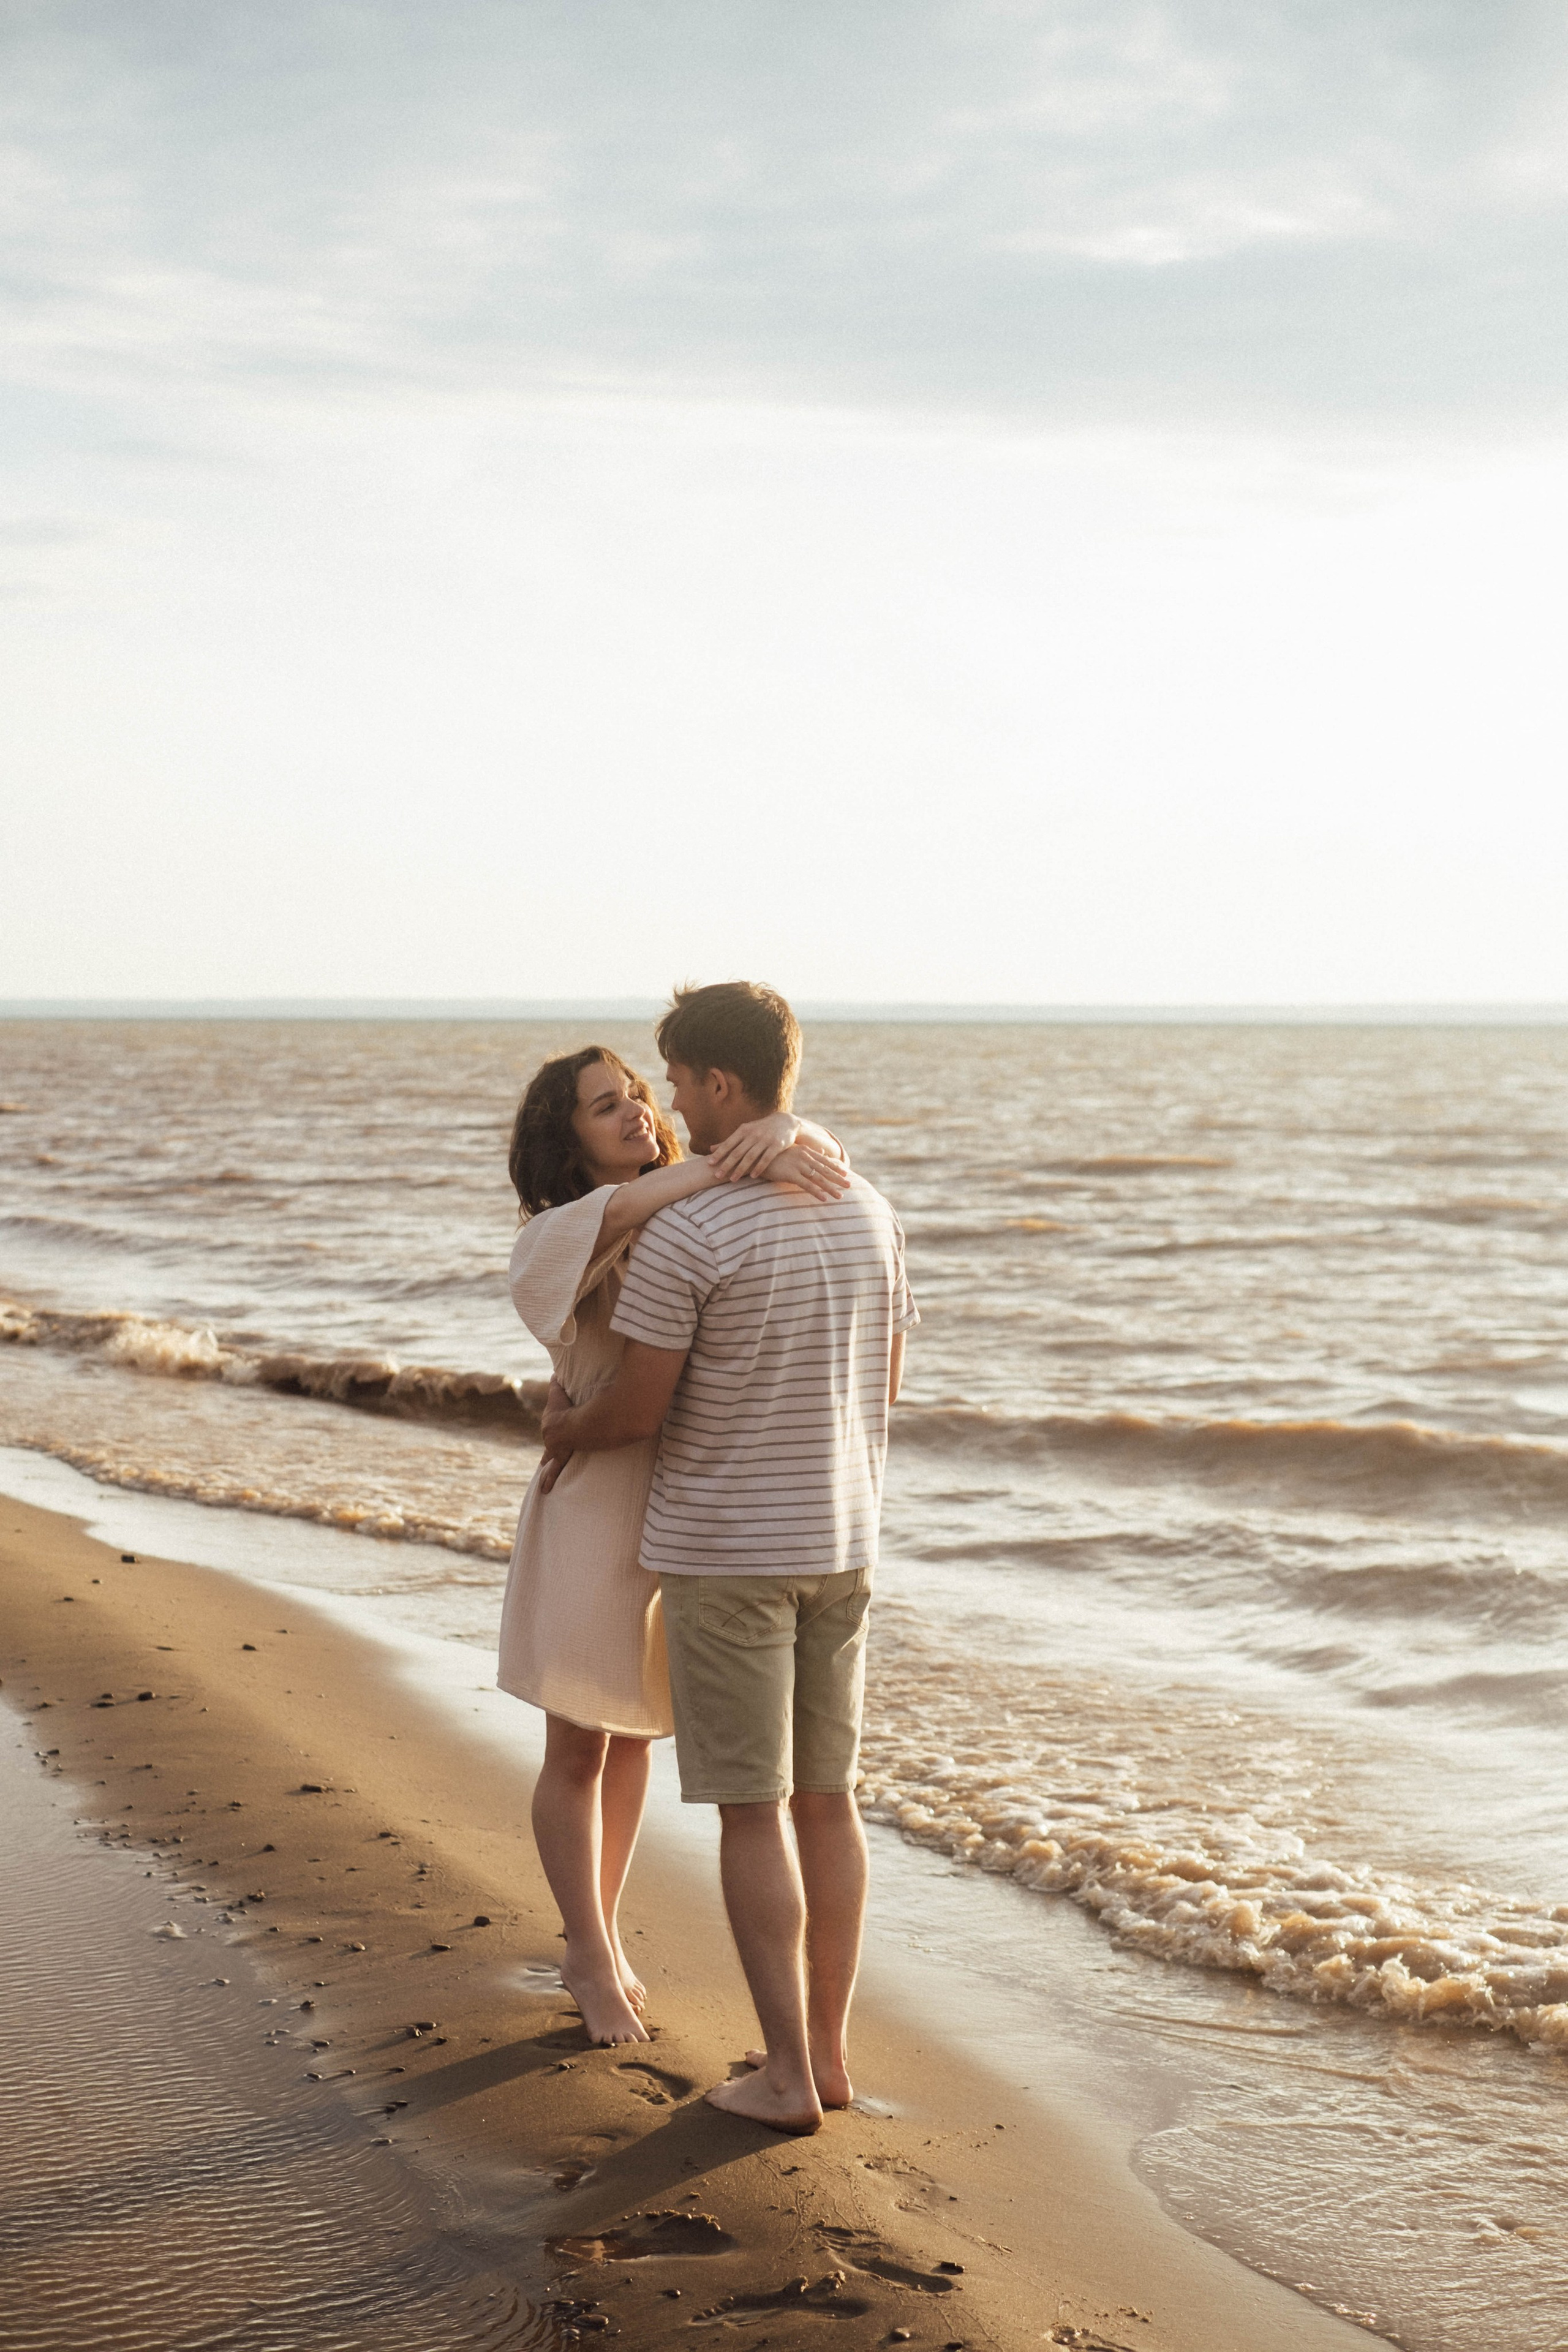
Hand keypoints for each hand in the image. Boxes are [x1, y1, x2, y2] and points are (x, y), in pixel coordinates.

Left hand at [539, 1379, 574, 1493]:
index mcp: (550, 1423)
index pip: (550, 1425)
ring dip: (547, 1470)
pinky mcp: (560, 1457)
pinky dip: (549, 1480)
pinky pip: (554, 1471)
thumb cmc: (565, 1407)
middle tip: (544, 1459)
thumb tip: (554, 1371)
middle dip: (548, 1451)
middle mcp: (549, 1437)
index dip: (552, 1427)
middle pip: (549, 1445)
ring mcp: (554, 1449)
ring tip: (543, 1482)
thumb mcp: (559, 1393)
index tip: (551, 1429)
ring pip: (549, 1461)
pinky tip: (544, 1490)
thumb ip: (557, 1383)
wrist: (567, 1425)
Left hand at [709, 1110, 799, 1180]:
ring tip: (732, 1180)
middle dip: (727, 1164)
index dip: (719, 1154)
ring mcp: (766, 1139)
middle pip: (737, 1152)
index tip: (709, 1164)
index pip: (728, 1143)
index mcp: (744, 1130)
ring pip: (750, 1156)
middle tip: (717, 1175)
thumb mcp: (745, 1131)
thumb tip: (710, 1149)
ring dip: (740, 1169)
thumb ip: (729, 1141)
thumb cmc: (760, 1129)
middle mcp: (753, 1134)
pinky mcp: (777, 1145)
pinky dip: (759, 1168)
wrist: (786, 1122)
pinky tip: (752, 1176)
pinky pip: (766, 1159)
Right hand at [766, 1141, 850, 1201]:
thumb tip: (821, 1151)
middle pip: (825, 1170)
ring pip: (818, 1179)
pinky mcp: (790, 1174)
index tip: (846, 1173)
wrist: (757, 1156)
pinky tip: (824, 1199)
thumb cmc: (774, 1154)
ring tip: (840, 1196)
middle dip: (838, 1178)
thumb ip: (808, 1152)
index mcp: (805, 1151)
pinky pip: (806, 1185)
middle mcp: (804, 1157)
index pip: (824, 1161)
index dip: (835, 1167)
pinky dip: (816, 1192)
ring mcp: (798, 1165)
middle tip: (849, 1185)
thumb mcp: (793, 1151)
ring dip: (830, 1188)